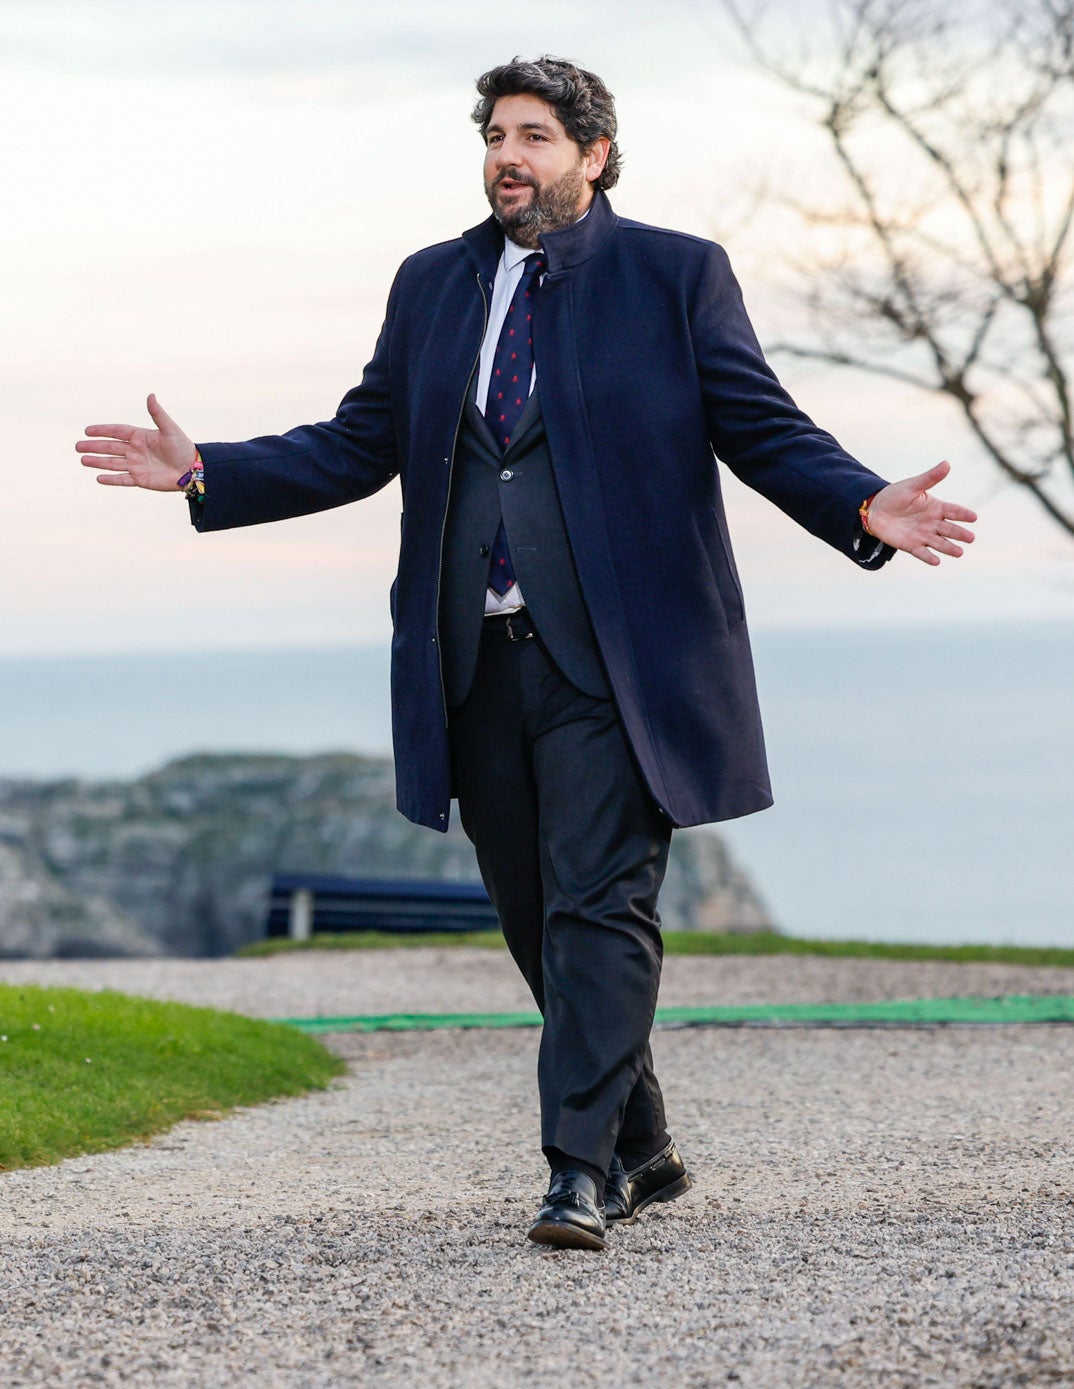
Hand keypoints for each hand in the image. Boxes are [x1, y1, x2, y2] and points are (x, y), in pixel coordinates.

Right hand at [76, 394, 195, 491]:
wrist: (193, 469)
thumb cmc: (183, 447)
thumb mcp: (170, 429)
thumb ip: (158, 414)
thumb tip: (150, 395)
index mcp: (141, 436)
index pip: (117, 431)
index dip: (102, 431)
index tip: (87, 430)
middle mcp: (136, 450)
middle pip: (110, 447)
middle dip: (94, 447)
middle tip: (77, 446)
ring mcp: (137, 465)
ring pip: (112, 463)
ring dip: (98, 462)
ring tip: (83, 460)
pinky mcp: (140, 479)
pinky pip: (122, 479)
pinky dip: (111, 479)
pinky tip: (98, 478)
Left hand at [865, 460, 976, 564]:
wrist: (874, 510)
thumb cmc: (895, 495)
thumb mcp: (912, 485)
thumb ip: (929, 478)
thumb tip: (947, 464)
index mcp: (935, 507)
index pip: (953, 511)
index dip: (963, 514)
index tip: (974, 517)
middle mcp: (932, 522)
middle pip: (949, 529)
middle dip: (960, 534)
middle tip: (971, 538)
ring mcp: (923, 535)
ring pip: (939, 543)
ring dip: (949, 548)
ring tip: (959, 552)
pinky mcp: (911, 545)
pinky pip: (922, 552)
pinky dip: (929, 557)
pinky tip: (937, 561)